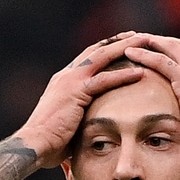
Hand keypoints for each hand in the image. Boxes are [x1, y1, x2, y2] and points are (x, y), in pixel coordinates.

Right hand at [15, 32, 152, 166]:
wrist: (34, 144)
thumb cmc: (49, 142)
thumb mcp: (67, 123)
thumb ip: (81, 117)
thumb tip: (94, 128)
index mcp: (63, 81)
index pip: (88, 59)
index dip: (106, 50)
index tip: (124, 45)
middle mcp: (67, 75)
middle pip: (97, 51)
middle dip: (119, 41)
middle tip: (138, 35)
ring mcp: (70, 81)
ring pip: (103, 57)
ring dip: (126, 47)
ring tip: (145, 42)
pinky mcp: (76, 92)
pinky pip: (104, 80)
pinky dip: (123, 75)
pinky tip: (140, 72)